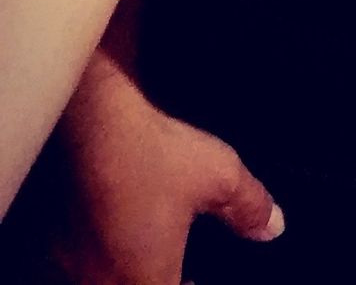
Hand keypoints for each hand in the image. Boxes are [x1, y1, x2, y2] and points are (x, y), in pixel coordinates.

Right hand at [52, 56, 282, 284]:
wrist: (92, 119)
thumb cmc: (154, 155)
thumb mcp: (219, 177)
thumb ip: (249, 207)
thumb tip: (272, 228)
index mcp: (142, 279)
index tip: (196, 281)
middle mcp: (98, 279)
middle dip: (156, 280)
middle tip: (179, 273)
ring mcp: (68, 258)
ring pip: (98, 278)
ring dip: (125, 270)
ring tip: (147, 251)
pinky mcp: (50, 231)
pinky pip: (76, 258)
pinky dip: (99, 252)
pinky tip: (114, 226)